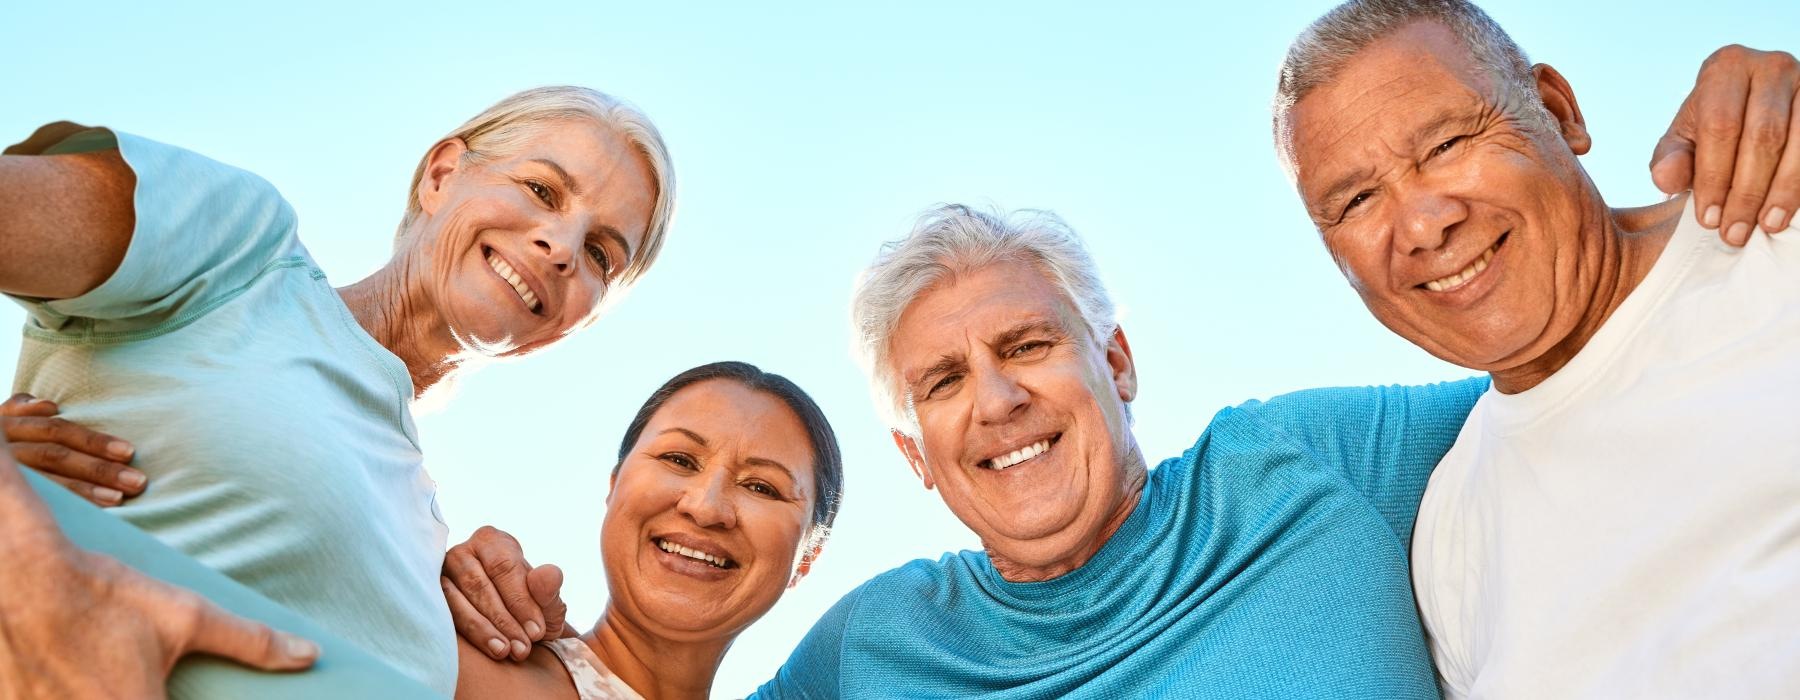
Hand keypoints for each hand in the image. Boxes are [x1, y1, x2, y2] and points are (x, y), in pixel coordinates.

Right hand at [0, 432, 317, 698]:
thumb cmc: (104, 596)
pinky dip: (72, 699)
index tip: (173, 695)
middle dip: (146, 697)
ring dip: (107, 698)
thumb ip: (250, 642)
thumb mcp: (185, 616)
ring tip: (104, 677)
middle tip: (143, 682)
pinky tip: (79, 684)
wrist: (16, 578)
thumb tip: (308, 656)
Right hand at [2, 394, 142, 506]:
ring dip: (84, 492)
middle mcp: (3, 448)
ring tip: (118, 499)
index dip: (92, 441)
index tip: (129, 452)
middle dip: (98, 469)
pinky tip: (91, 515)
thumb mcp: (2, 419)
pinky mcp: (3, 487)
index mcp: (6, 423)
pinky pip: (34, 503)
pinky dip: (66, 508)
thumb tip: (49, 406)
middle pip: (55, 457)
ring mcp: (2, 472)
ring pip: (44, 483)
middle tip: (138, 481)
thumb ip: (21, 408)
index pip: (56, 432)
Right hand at [442, 525, 569, 662]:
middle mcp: (462, 552)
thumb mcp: (546, 603)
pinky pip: (441, 615)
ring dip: (482, 630)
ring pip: (456, 600)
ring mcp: (440, 575)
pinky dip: (463, 635)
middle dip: (503, 620)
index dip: (521, 601)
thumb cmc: (528, 610)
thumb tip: (549, 574)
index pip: (504, 567)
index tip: (537, 631)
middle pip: (479, 584)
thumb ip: (549, 590)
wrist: (509, 629)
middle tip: (522, 649)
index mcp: (492, 542)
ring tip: (504, 652)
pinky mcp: (428, 598)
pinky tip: (482, 650)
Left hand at [1652, 44, 1799, 243]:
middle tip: (1735, 232)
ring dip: (1783, 190)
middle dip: (1748, 191)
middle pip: (1762, 136)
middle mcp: (1771, 66)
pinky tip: (1789, 208)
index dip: (1714, 177)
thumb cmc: (1714, 128)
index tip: (1708, 219)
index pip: (1720, 126)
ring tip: (1766, 225)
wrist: (1754, 107)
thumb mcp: (1685, 139)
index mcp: (1726, 67)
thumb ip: (1671, 159)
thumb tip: (1665, 179)